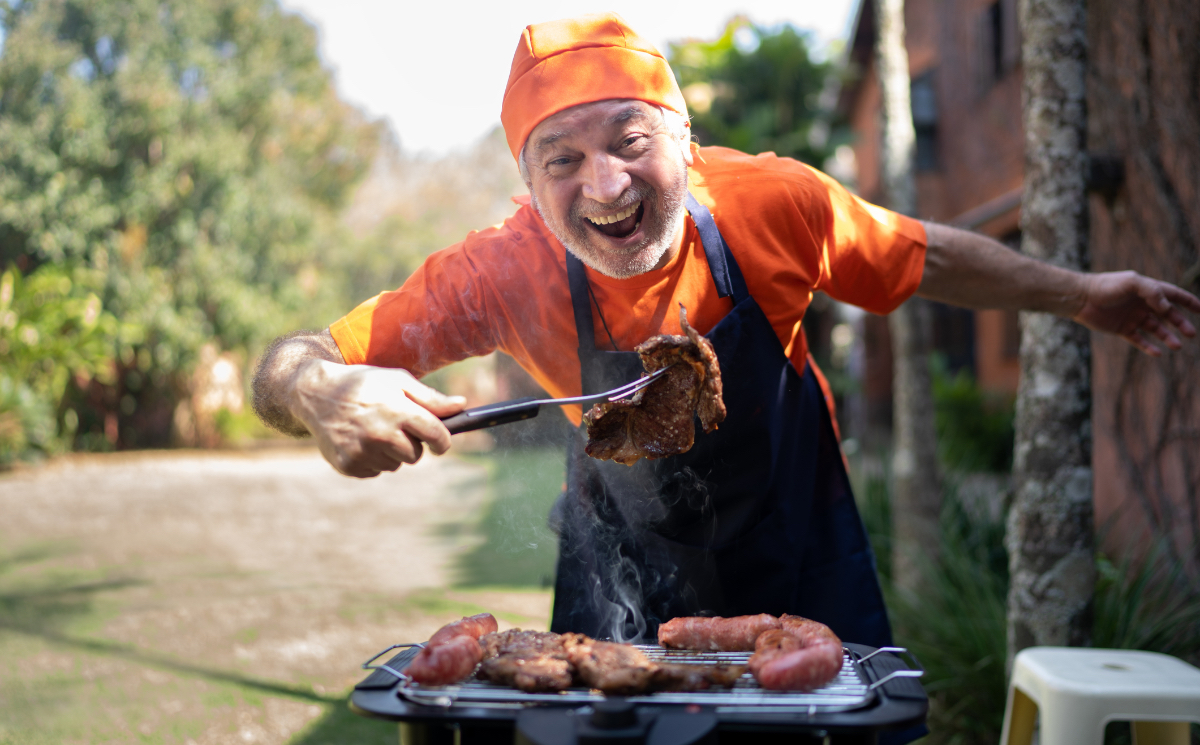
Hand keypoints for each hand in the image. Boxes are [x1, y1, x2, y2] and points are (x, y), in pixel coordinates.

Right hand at [289, 360, 465, 477]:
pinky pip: (376, 471)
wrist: (315, 393)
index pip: (436, 436)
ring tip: (373, 429)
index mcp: (397, 411)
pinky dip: (372, 459)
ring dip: (390, 451)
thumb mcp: (397, 380)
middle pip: (416, 455)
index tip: (441, 442)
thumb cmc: (363, 383)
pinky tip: (359, 439)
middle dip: (411, 443)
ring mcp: (362, 452)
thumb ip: (430, 398)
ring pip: (395, 464)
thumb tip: (461, 405)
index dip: (443, 441)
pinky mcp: (348, 465)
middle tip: (394, 425)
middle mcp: (380, 434)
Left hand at [1072, 271, 1199, 355]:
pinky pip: (1139, 340)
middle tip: (1192, 333)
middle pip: (1168, 314)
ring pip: (1155, 329)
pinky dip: (1148, 347)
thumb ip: (1152, 292)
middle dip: (1181, 323)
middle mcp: (1142, 304)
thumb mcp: (1132, 283)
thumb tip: (1167, 306)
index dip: (1188, 301)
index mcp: (1147, 290)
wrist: (1081, 298)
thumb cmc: (1106, 286)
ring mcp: (1132, 317)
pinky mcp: (1122, 329)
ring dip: (1167, 337)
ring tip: (1177, 346)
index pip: (1173, 295)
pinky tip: (1158, 353)